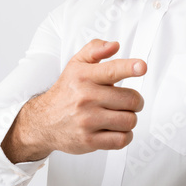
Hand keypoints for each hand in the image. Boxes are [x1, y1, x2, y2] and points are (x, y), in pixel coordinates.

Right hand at [1, 38, 145, 161]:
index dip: (129, 68)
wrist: (43, 121)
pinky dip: (125, 136)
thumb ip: (96, 49)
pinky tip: (115, 129)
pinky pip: (122, 140)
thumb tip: (114, 45)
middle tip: (126, 102)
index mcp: (84, 76)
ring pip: (129, 120)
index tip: (141, 67)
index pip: (111, 70)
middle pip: (131, 100)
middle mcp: (85, 97)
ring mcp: (87, 120)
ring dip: (129, 119)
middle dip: (135, 101)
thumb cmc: (67, 91)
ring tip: (119, 115)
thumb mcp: (76, 64)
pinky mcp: (89, 141)